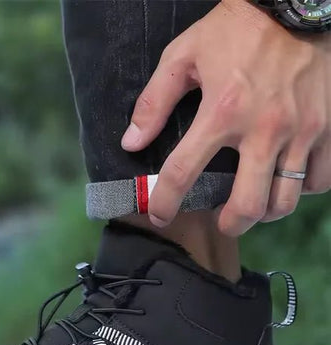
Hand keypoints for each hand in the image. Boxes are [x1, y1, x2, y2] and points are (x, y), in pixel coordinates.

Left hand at [121, 0, 330, 235]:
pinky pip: (320, 178)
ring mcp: (301, 131)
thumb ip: (154, 103)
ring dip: (266, 212)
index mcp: (221, 112)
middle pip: (248, 204)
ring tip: (253, 206)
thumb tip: (131, 143)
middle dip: (230, 223)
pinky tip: (288, 181)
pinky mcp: (328, 126)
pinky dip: (302, 188)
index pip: (183, 173)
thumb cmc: (234, 30)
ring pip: (286, 199)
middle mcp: (263, 129)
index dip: (165, 202)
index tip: (159, 216)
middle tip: (222, 222)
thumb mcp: (182, 56)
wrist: (294, 2)